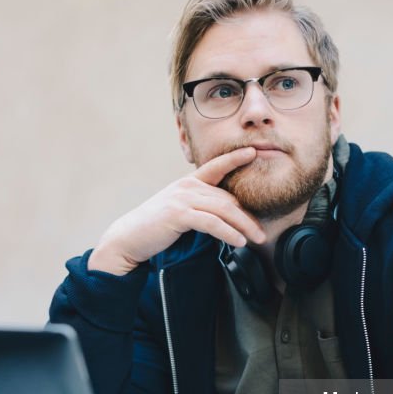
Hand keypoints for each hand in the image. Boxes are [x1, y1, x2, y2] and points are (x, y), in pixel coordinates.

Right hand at [88, 147, 265, 274]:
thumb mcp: (180, 212)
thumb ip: (200, 209)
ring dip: (244, 226)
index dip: (235, 158)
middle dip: (248, 216)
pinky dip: (228, 232)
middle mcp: (187, 186)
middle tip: (262, 232)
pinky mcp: (179, 214)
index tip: (253, 152)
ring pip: (223, 209)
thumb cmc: (155, 227)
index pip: (216, 167)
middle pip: (228, 198)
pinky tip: (238, 241)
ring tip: (257, 238)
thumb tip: (224, 219)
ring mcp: (183, 198)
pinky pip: (212, 222)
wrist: (129, 237)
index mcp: (188, 183)